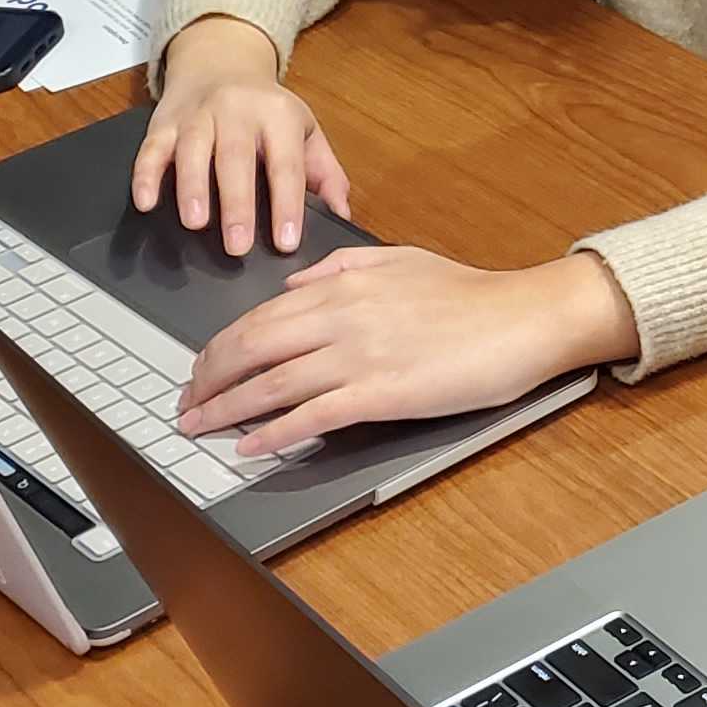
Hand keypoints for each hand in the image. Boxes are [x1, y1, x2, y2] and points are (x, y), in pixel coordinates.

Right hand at [134, 15, 349, 255]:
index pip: (286, 164)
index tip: (286, 242)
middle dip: (237, 203)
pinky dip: (146, 174)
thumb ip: (325, 173)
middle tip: (238, 246)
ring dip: (192, 187)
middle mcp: (237, 110)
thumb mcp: (305, 131)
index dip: (286, 204)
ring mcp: (198, 114)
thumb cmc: (267, 110)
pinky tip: (146, 202)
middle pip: (236, 157)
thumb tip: (342, 215)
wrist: (221, 62)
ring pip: (192, 149)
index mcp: (278, 115)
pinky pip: (152, 147)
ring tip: (195, 224)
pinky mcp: (165, 121)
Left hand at [177, 246, 633, 455]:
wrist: (522, 318)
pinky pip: (313, 416)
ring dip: (226, 410)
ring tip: (200, 429)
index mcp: (342, 287)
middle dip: (208, 381)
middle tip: (185, 405)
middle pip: (251, 349)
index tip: (199, 369)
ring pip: (272, 384)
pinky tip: (250, 446)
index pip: (259, 317)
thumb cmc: (470, 294)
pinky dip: (274, 433)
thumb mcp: (399, 260)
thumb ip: (340, 268)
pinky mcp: (382, 394)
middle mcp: (341, 318)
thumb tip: (293, 282)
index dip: (219, 348)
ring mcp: (359, 357)